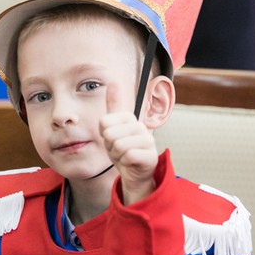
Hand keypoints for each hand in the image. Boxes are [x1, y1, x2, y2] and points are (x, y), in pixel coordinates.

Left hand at [99, 83, 157, 204]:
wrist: (134, 173)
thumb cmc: (122, 150)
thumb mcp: (113, 127)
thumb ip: (113, 105)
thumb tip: (113, 82)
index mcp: (130, 118)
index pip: (104, 123)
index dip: (104, 135)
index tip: (113, 139)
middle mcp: (140, 126)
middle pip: (110, 135)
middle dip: (110, 146)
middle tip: (119, 150)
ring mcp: (148, 141)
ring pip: (119, 146)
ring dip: (117, 156)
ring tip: (124, 156)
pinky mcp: (150, 156)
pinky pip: (128, 156)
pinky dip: (125, 163)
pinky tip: (131, 163)